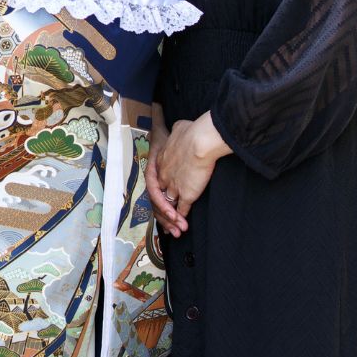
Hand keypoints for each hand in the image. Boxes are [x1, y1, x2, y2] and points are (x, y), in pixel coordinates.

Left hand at [155, 111, 232, 226]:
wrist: (200, 141)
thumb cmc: (192, 132)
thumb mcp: (179, 128)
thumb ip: (179, 132)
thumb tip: (182, 128)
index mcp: (160, 161)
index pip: (156, 179)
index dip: (161, 187)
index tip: (166, 193)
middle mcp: (164, 175)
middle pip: (157, 195)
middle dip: (161, 209)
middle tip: (166, 219)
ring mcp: (173, 185)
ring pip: (167, 205)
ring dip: (170, 218)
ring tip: (176, 228)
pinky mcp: (185, 193)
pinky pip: (180, 209)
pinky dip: (181, 217)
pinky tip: (183, 224)